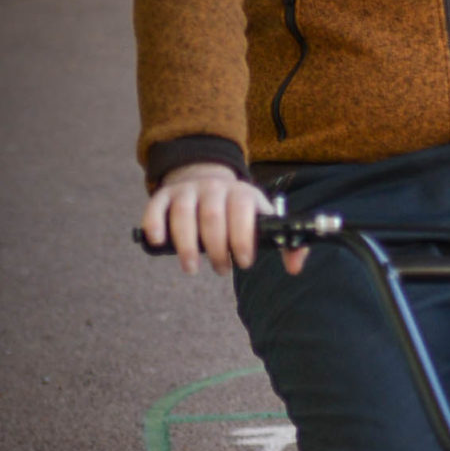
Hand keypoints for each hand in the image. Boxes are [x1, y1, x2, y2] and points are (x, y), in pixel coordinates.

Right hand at [140, 163, 294, 276]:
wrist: (207, 179)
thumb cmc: (239, 212)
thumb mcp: (263, 220)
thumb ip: (286, 244)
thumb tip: (295, 268)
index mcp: (242, 192)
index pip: (243, 209)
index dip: (243, 237)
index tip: (245, 262)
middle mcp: (214, 187)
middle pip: (212, 216)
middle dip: (217, 248)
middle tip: (222, 270)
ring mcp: (188, 190)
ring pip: (183, 213)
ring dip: (187, 244)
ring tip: (191, 268)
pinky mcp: (165, 195)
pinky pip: (156, 206)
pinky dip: (154, 224)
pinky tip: (158, 243)